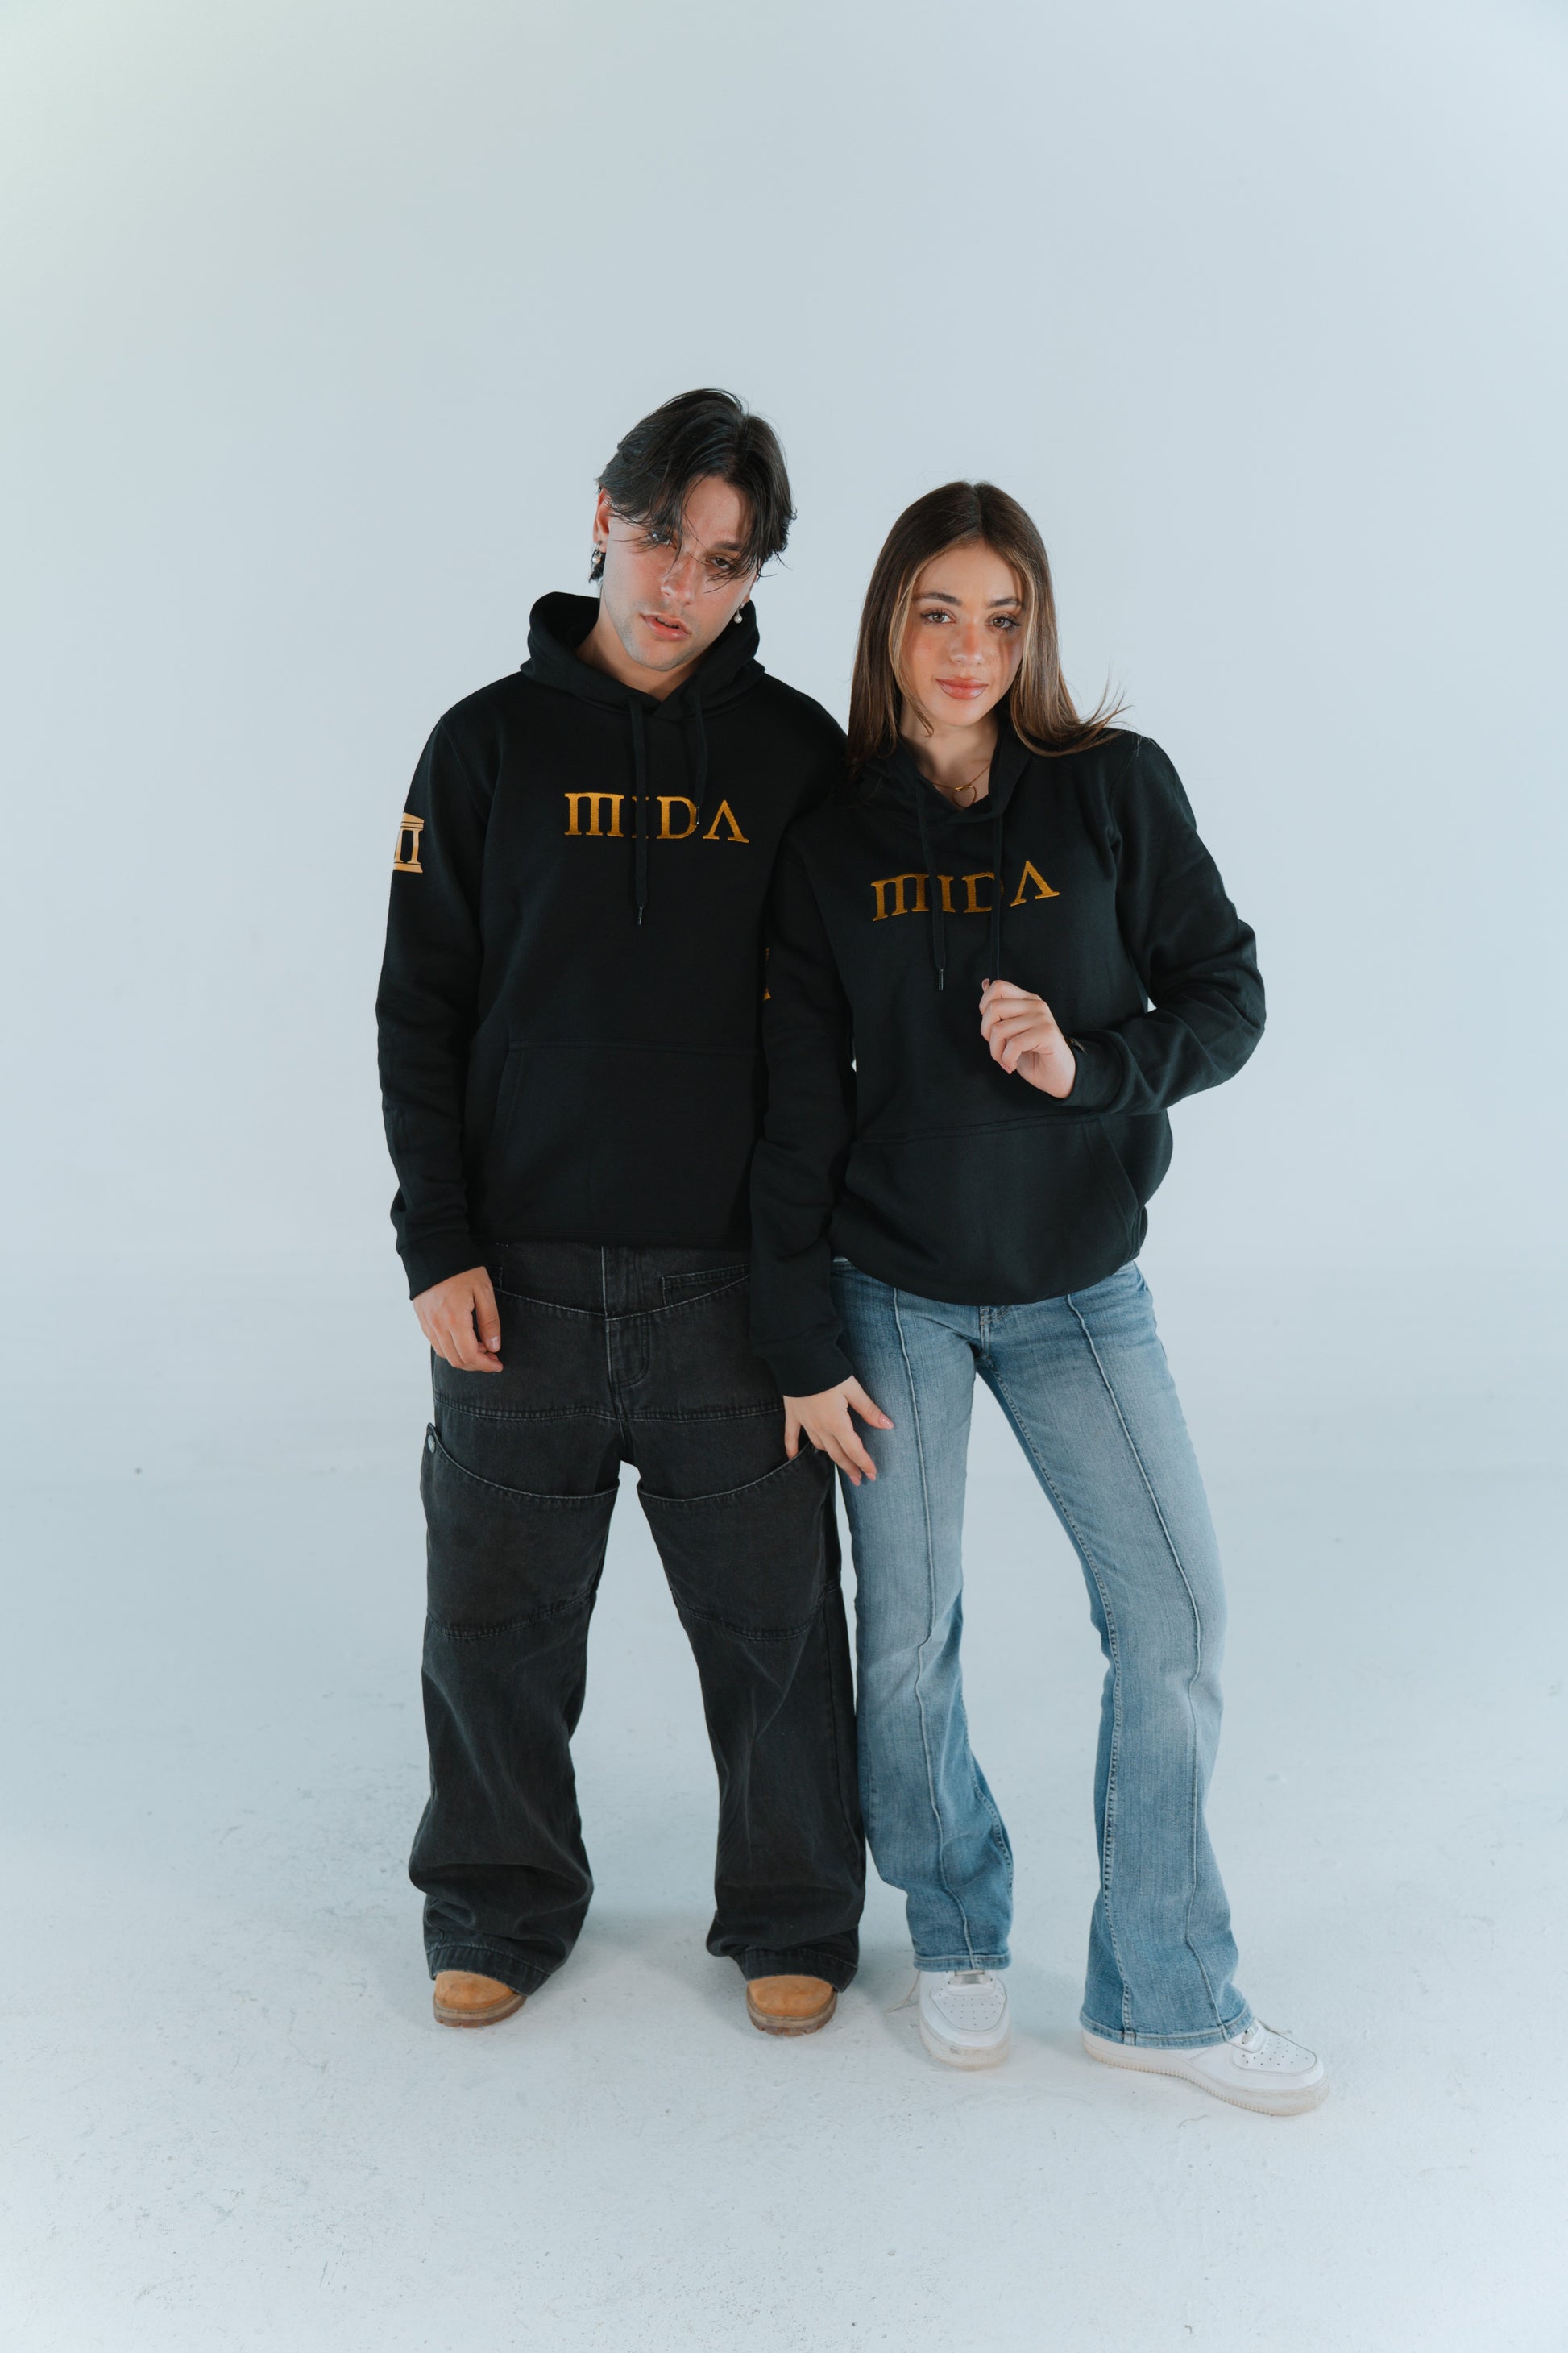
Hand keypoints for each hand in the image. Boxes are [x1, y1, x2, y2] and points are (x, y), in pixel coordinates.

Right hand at [414, 1265, 503, 1371]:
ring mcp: (427, 1323)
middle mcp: (437, 1325)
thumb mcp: (484, 1292)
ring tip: (480, 1346)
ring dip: (463, 1357)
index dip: (485, 1365)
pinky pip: (435, 1343)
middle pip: (456, 1360)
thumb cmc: (462, 1269)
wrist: (434, 1250)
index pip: (469, 1355)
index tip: (498, 1364)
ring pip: (444, 1354)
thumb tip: (494, 1347)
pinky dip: (451, 1348)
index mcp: (454, 1319)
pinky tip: (464, 1338)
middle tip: (492, 1356)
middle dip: (476, 1364)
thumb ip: (490, 1322)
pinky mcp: (422, 1319)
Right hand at [783, 1377, 892, 1485]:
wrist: (799, 1357)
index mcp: (837, 1422)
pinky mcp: (793, 1414)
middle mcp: (820, 1427)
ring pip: (820, 1447)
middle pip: (837, 1454)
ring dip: (831, 1458)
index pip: (854, 1450)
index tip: (872, 1475)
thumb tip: (888, 1425)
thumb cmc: (828, 1371)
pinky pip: (791, 1436)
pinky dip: (792, 1448)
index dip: (864, 1463)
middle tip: (859, 1479)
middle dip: (850, 1467)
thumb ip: (869, 1409)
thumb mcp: (853, 1389)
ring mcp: (805, 1422)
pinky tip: (792, 1457)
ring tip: (840, 1465)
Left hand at [979, 978, 1076, 1097]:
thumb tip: (985, 983)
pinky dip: (1007, 1059)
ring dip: (996, 1052)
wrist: (1059, 1076)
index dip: (984, 1007)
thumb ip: (1001, 1009)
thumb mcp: (1012, 1030)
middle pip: (993, 1007)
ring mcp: (1042, 1018)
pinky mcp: (1046, 1034)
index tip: (991, 1027)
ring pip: (999, 1029)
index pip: (998, 987)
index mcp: (1027, 1000)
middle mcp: (1035, 1005)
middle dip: (986, 1033)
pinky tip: (1012, 1065)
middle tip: (998, 1048)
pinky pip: (1013, 1044)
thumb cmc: (1035, 1055)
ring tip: (1006, 1060)